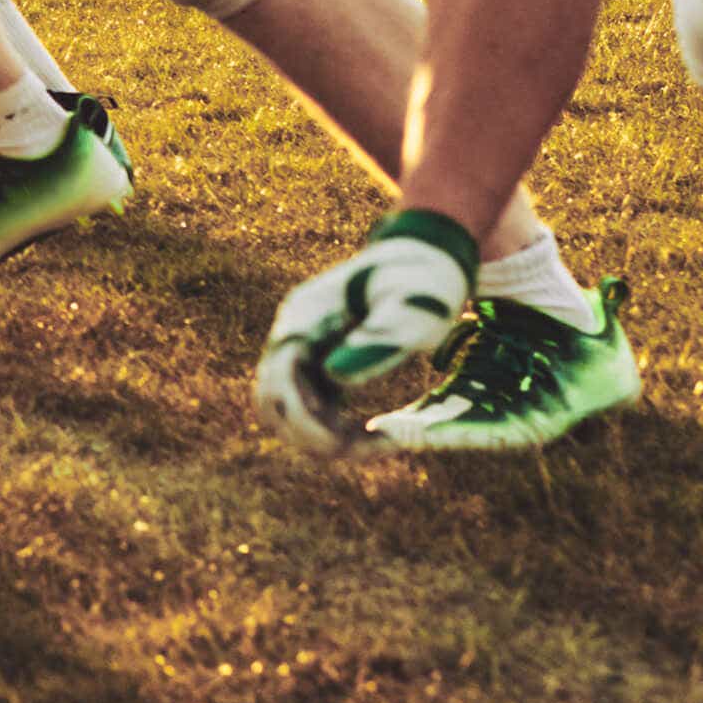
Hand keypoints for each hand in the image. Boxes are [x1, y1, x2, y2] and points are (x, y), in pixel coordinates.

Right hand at [253, 211, 478, 452]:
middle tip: (360, 450)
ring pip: (288, 408)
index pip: (280, 380)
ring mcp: (306, 347)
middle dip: (308, 435)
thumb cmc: (423, 279)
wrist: (429, 253)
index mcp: (305, 317)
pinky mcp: (323, 360)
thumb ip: (374, 339)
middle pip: (273, 401)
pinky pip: (312, 404)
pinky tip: (374, 433)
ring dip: (319, 436)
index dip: (304, 420)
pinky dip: (333, 427)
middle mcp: (295, 334)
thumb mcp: (409, 309)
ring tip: (373, 443)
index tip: (343, 443)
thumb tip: (333, 377)